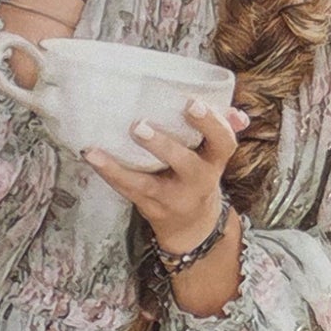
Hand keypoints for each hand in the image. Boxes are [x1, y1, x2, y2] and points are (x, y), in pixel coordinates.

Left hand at [86, 97, 245, 252]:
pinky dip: (108, 173)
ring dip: (122, 167)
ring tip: (99, 149)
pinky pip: (127, 190)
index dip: (211, 123)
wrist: (193, 227)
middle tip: (139, 125)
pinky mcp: (149, 206)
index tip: (193, 103)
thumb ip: (222, 130)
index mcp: (215, 162)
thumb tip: (238, 114)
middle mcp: (197, 182)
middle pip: (185, 164)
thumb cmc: (200, 175)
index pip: (223, 142)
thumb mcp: (215, 155)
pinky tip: (92, 155)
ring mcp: (171, 197)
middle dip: (164, 145)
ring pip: (146, 184)